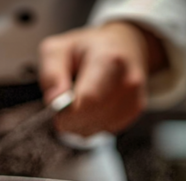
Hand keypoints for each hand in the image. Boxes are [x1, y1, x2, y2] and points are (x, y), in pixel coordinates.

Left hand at [39, 21, 165, 135]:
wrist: (124, 45)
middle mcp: (128, 81)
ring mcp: (134, 98)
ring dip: (78, 122)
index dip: (64, 111)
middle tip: (63, 100)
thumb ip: (51, 74)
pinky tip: (91, 105)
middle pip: (90, 117)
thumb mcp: (58, 49)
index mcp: (109, 60)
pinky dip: (91, 123)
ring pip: (94, 129)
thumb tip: (54, 100)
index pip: (87, 101)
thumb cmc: (87, 48)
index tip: (54, 105)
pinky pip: (103, 130)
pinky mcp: (134, 112)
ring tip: (79, 99)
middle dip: (68, 117)